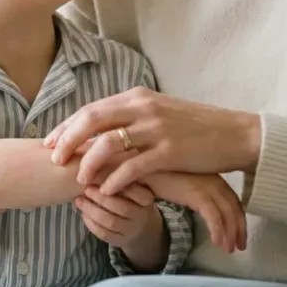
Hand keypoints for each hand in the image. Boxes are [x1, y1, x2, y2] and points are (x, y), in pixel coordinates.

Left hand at [43, 87, 261, 194]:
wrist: (236, 133)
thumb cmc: (195, 126)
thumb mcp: (158, 111)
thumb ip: (130, 116)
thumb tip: (99, 127)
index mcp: (136, 96)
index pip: (91, 109)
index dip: (67, 126)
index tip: (50, 142)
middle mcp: (143, 107)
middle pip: (92, 120)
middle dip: (68, 140)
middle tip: (54, 159)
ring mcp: (156, 128)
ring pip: (109, 143)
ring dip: (89, 162)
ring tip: (79, 178)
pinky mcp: (170, 150)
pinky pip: (134, 165)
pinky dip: (116, 178)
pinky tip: (106, 189)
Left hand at [75, 183, 161, 257]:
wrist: (141, 226)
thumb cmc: (130, 198)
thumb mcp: (132, 184)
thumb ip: (119, 175)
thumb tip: (94, 164)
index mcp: (146, 198)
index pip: (134, 191)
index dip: (115, 184)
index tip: (98, 176)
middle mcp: (142, 215)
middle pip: (121, 207)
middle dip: (99, 197)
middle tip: (85, 188)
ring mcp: (132, 230)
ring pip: (110, 221)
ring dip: (91, 210)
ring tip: (79, 200)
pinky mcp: (121, 241)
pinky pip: (104, 234)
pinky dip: (90, 223)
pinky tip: (83, 213)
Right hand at [141, 171, 246, 253]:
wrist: (144, 165)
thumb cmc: (160, 172)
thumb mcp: (184, 182)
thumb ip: (195, 192)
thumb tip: (203, 208)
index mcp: (214, 177)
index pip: (233, 200)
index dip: (238, 219)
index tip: (239, 235)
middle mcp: (215, 181)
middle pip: (235, 208)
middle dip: (239, 229)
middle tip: (239, 247)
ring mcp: (207, 187)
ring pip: (227, 215)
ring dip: (230, 234)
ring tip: (228, 249)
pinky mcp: (198, 194)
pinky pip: (213, 217)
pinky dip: (217, 230)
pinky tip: (216, 242)